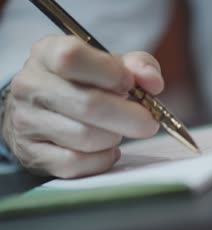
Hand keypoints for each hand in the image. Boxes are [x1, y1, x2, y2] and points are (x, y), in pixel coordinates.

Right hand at [2, 35, 163, 177]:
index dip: (111, 74)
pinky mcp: (32, 154)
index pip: (73, 58)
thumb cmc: (85, 83)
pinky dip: (102, 160)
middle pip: (88, 104)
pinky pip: (75, 163)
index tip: (131, 86)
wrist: (43, 111)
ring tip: (118, 131)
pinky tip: (107, 150)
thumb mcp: (110, 64)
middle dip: (130, 117)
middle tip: (148, 123)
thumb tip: (154, 82)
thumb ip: (138, 66)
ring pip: (85, 137)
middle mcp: (31, 85)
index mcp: (48, 53)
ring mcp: (26, 121)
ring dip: (114, 138)